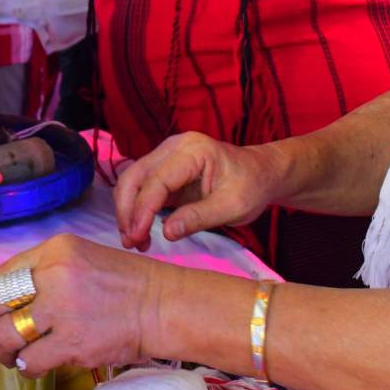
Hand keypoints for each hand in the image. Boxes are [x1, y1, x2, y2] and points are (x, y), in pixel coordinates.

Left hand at [0, 235, 156, 376]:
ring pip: (7, 335)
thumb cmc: (126, 284)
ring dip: (3, 351)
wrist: (164, 306)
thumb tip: (6, 300)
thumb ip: (44, 272)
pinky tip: (34, 366)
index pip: (2, 274)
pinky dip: (26, 367)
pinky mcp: (73, 343)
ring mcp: (63, 309)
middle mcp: (54, 275)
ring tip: (10, 357)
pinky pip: (31, 360)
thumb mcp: (81, 258)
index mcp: (54, 250)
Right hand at [114, 132, 283, 251]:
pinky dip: (136, 209)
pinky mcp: (164, 169)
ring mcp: (166, 156)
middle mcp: (173, 147)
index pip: (157, 180)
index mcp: (193, 150)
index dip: (143, 209)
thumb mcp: (233, 206)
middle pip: (135, 176)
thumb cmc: (252, 186)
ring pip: (132, 181)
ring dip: (128, 211)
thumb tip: (166, 232)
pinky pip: (142, 187)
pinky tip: (140, 230)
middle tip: (131, 242)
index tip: (137, 237)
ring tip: (135, 241)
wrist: (262, 173)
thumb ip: (199, 217)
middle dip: (127, 210)